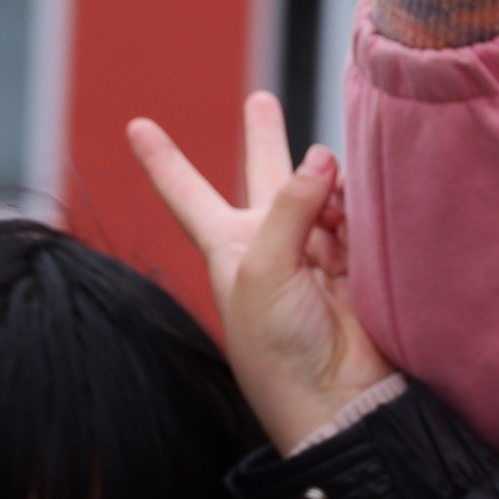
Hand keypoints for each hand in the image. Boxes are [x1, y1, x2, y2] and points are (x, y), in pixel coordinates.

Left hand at [129, 94, 391, 454]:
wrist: (336, 399)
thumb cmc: (277, 347)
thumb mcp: (260, 266)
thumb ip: (290, 204)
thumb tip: (324, 156)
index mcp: (226, 246)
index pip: (186, 192)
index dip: (163, 159)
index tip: (137, 125)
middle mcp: (269, 244)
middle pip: (263, 177)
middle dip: (264, 137)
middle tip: (261, 99)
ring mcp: (317, 252)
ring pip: (322, 188)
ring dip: (326, 178)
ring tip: (331, 186)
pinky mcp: (360, 262)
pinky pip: (360, 213)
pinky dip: (357, 205)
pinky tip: (354, 208)